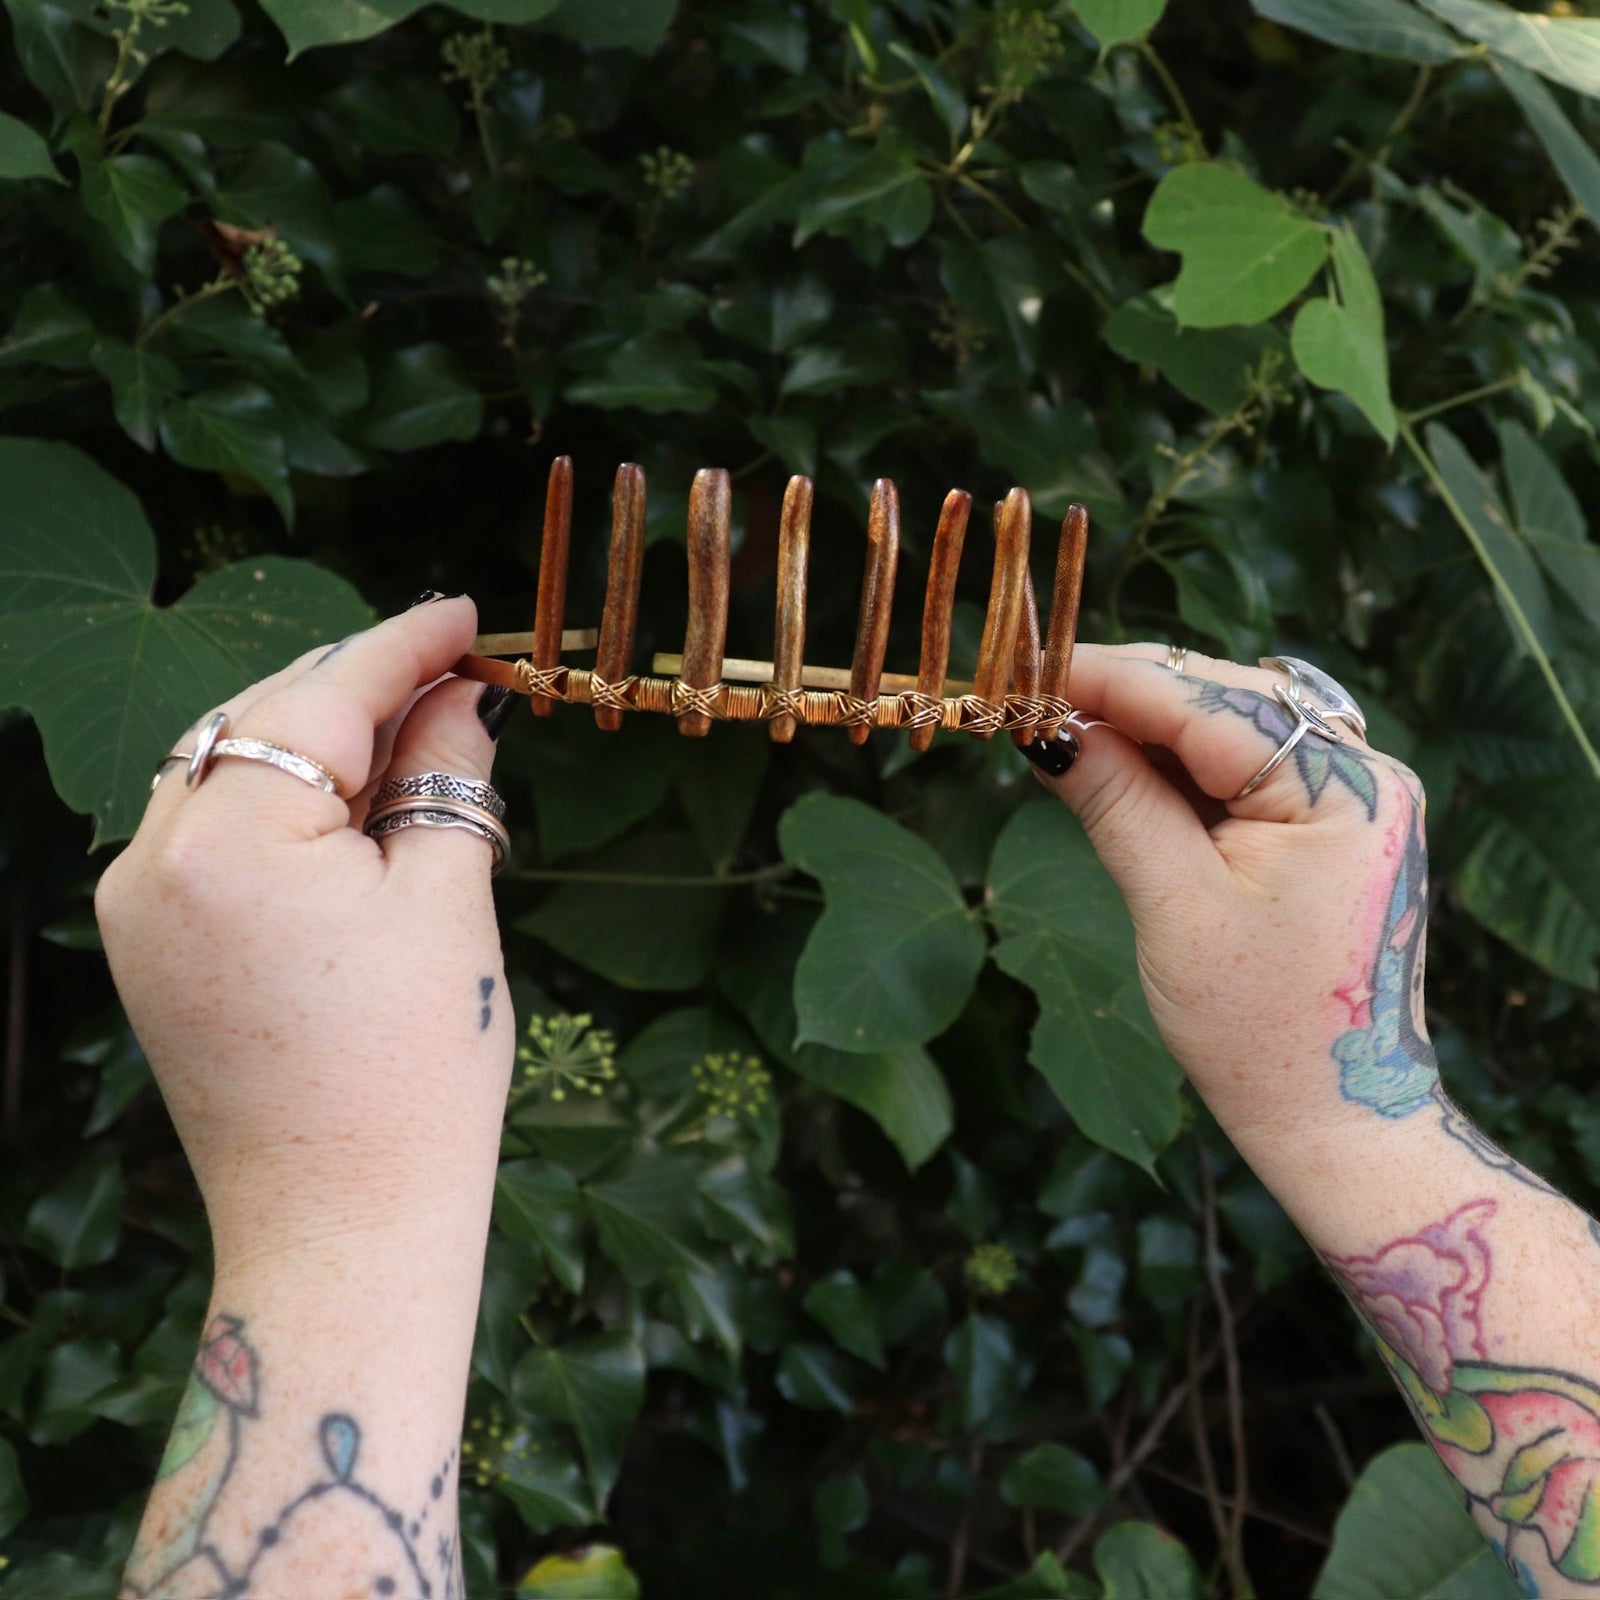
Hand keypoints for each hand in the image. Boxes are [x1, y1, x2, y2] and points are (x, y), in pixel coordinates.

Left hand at [94, 596, 516, 1272]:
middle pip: (262, 723)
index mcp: (228, 843)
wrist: (343, 1223)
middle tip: (459, 679)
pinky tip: (351, 807)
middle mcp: (151, 860)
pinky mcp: (146, 947)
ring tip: (416, 742)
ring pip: (227, 768)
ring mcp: (135, 907)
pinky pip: (209, 831)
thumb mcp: (447, 899)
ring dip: (319, 744)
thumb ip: (445, 778)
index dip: (405, 647)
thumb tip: (464, 699)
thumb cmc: (414, 1071)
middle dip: (362, 692)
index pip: (323, 700)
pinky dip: (280, 802)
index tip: (466, 615)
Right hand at [1032, 645, 1431, 1140]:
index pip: (1207, 703)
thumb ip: (1117, 804)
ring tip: (1064, 732)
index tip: (1029, 665)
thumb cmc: (1261, 1030)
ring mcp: (1352, 797)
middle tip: (1033, 700)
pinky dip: (1177, 766)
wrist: (1335, 1119)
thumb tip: (1050, 730)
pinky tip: (1119, 768)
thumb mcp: (1175, 908)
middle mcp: (1362, 775)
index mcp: (1342, 789)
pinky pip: (1243, 768)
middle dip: (1126, 696)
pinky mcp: (1331, 824)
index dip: (1110, 678)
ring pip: (1229, 728)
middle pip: (1224, 700)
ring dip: (1146, 728)